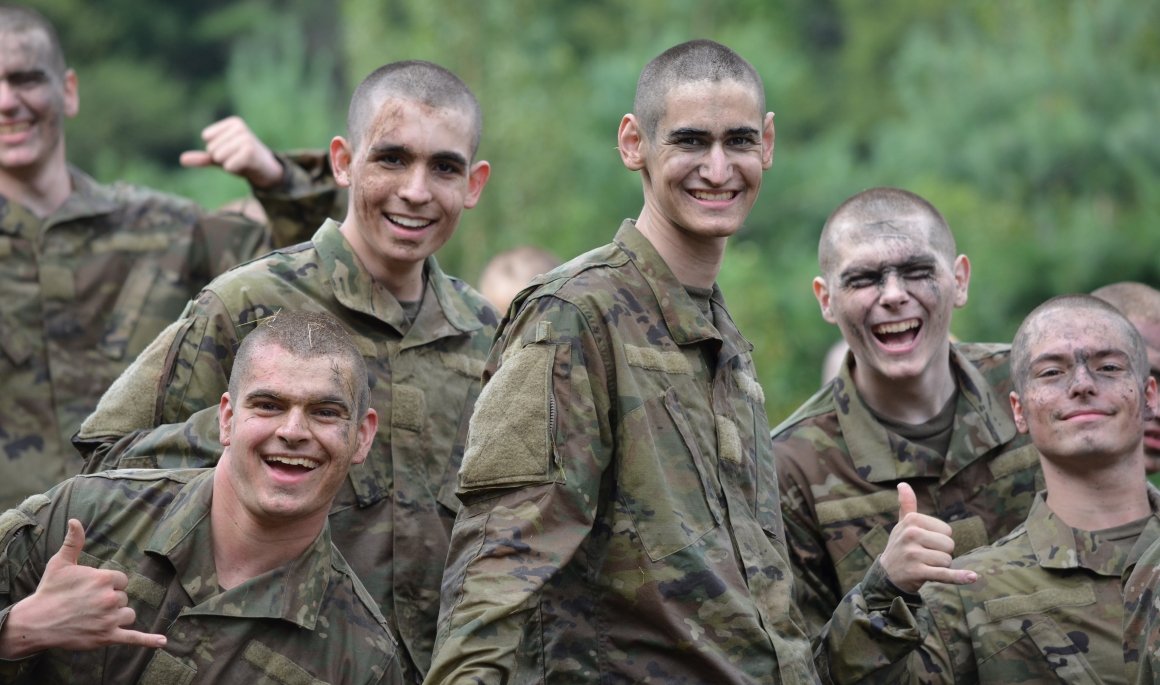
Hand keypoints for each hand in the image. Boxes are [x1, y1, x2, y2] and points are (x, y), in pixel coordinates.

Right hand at [0, 519, 166, 657]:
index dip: (108, 585)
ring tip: (94, 618)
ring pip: (128, 615)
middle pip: (123, 598)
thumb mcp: (61, 563)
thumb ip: (74, 541)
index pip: (121, 580)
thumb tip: (75, 520)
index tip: (91, 590)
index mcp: (104, 578)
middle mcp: (110, 598)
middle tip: (87, 605)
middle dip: (109, 602)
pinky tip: (163, 642)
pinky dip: (149, 640)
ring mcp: (110, 619)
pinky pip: (134, 638)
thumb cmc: (49, 591)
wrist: (36, 622)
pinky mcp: (107, 637)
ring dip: (117, 617)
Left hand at [180, 116, 283, 188]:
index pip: (207, 138)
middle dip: (222, 158)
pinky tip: (246, 166)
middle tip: (238, 158)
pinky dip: (234, 169)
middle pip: (212, 148)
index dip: (216, 150)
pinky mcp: (249, 152)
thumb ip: (202, 157)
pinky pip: (227, 165)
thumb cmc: (243, 161)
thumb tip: (182, 159)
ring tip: (242, 162)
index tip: (232, 151)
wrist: (268, 171)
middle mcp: (240, 127)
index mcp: (234, 123)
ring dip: (228, 164)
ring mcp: (246, 139)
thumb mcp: (221, 157)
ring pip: (218, 156)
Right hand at [877, 483, 977, 593]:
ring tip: (923, 565)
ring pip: (947, 560)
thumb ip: (907, 505)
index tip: (924, 543)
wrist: (886, 574)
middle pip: (949, 545)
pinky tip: (972, 577)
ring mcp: (914, 554)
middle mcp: (911, 534)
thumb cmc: (900, 546)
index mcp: (912, 520)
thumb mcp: (902, 525)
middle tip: (924, 556)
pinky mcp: (917, 572)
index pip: (947, 530)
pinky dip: (959, 577)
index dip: (939, 540)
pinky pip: (944, 574)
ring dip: (939, 566)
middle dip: (941, 553)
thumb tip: (903, 484)